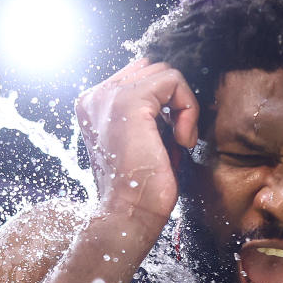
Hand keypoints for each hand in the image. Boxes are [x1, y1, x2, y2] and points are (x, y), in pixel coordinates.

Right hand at [75, 59, 198, 226]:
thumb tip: (177, 98)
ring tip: (180, 140)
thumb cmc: (141, 188)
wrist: (128, 214)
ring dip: (183, 106)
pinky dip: (188, 108)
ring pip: (165, 72)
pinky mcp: (129, 101)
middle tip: (178, 138)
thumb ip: (151, 115)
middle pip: (152, 69)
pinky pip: (173, 81)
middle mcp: (96, 96)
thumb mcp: (144, 141)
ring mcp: (109, 96)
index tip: (172, 135)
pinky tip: (182, 139)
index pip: (140, 76)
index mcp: (94, 106)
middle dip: (175, 100)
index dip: (166, 101)